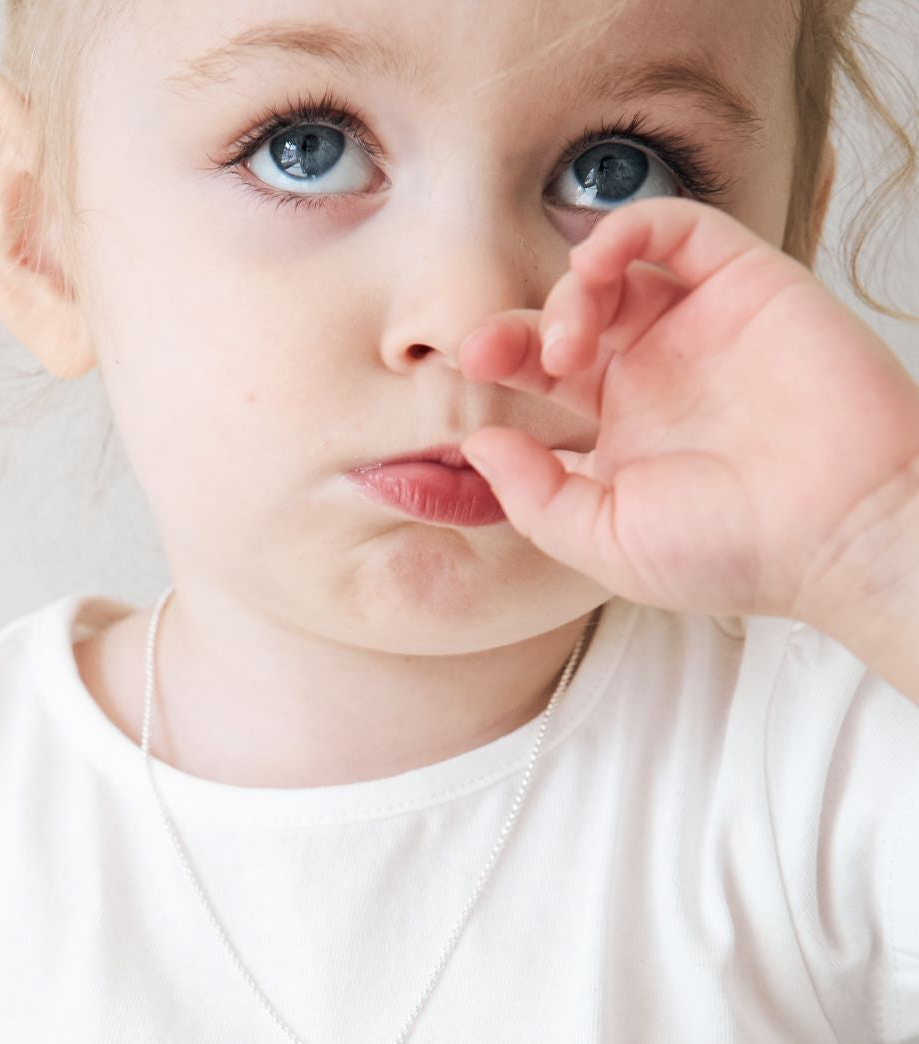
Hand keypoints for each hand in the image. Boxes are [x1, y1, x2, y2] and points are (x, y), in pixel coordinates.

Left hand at [457, 196, 918, 627]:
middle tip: (489, 351)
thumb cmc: (730, 551)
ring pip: (613, 272)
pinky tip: (597, 262)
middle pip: (564, 321)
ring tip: (568, 344)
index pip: (540, 382)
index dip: (498, 365)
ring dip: (569, 291)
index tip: (468, 372)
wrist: (838, 532)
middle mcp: (654, 376)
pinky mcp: (747, 285)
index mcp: (617, 435)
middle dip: (515, 326)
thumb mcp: (602, 540)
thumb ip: (531, 494)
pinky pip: (678, 228)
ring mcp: (699, 329)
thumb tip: (478, 443)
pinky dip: (628, 227)